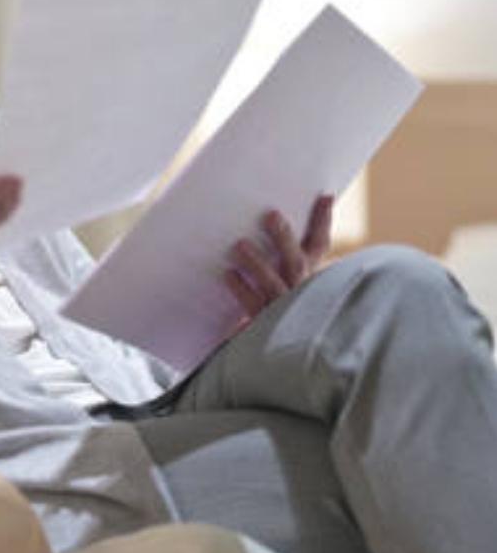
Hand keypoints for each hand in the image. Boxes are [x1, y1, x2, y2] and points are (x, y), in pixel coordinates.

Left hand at [223, 194, 333, 317]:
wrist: (271, 356)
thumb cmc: (271, 309)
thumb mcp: (281, 279)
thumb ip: (279, 255)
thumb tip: (266, 217)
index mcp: (307, 277)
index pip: (318, 246)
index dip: (322, 222)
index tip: (324, 196)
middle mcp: (299, 292)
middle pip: (295, 262)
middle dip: (284, 238)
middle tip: (270, 214)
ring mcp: (283, 310)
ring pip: (273, 283)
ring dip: (257, 262)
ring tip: (239, 245)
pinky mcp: (264, 326)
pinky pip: (252, 305)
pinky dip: (241, 288)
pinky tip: (229, 274)